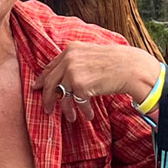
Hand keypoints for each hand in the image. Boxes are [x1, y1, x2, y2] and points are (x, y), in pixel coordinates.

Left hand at [34, 42, 159, 120]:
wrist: (131, 67)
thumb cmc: (116, 62)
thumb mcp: (91, 55)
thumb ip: (76, 62)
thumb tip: (63, 78)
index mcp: (71, 49)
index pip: (51, 67)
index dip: (42, 79)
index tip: (37, 88)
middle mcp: (69, 59)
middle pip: (49, 83)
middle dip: (47, 99)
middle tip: (48, 110)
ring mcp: (72, 71)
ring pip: (60, 96)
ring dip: (66, 109)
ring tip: (71, 118)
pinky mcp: (79, 85)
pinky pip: (76, 102)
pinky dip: (83, 111)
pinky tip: (89, 115)